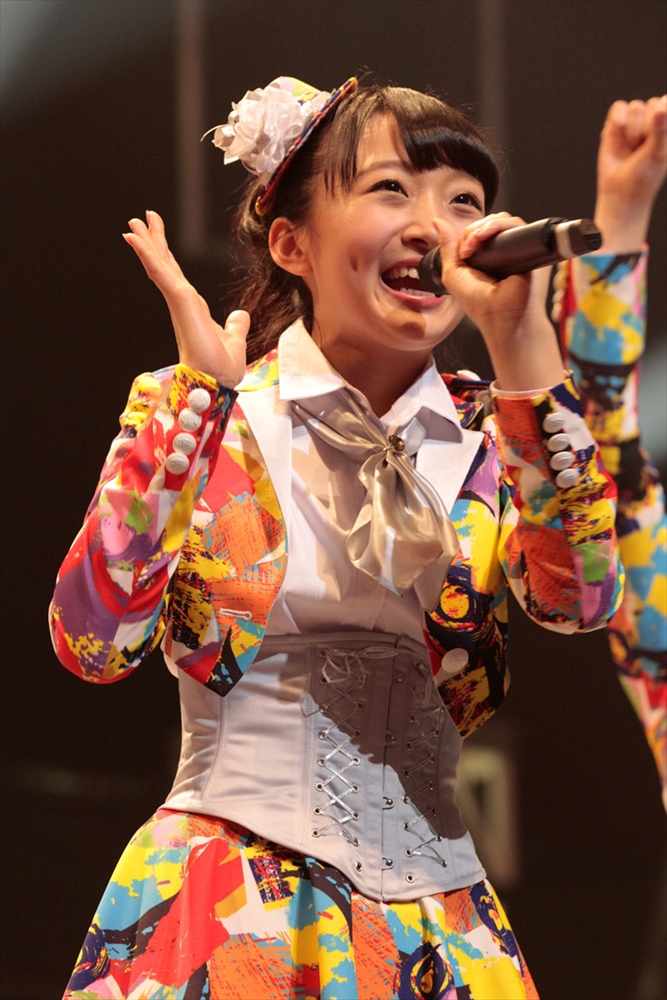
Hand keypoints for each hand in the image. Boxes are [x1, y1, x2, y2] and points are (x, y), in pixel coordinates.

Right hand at [123, 211, 249, 385]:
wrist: (216, 382)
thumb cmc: (221, 369)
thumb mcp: (234, 340)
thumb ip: (235, 326)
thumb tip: (240, 315)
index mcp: (192, 308)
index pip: (176, 275)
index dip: (166, 255)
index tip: (157, 235)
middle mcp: (182, 302)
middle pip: (164, 264)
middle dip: (154, 241)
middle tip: (141, 219)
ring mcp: (179, 301)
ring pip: (159, 264)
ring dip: (146, 242)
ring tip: (133, 223)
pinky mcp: (179, 301)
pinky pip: (161, 272)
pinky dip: (148, 254)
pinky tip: (135, 239)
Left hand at [436, 213, 563, 390]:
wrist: (503, 317)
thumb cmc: (480, 304)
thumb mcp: (453, 273)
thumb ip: (447, 248)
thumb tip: (437, 221)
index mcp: (486, 256)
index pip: (478, 231)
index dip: (467, 234)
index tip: (462, 251)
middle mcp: (503, 250)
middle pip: (489, 223)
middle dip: (473, 230)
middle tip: (466, 250)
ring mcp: (518, 247)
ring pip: (502, 221)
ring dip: (483, 228)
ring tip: (473, 246)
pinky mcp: (531, 245)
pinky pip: (516, 225)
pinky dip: (497, 226)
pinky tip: (485, 238)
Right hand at [595, 95, 666, 251]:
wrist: (619, 192)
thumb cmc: (644, 177)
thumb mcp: (658, 152)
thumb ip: (661, 128)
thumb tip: (660, 106)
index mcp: (666, 126)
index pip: (666, 104)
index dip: (662, 119)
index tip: (658, 140)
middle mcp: (651, 121)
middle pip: (652, 104)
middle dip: (646, 128)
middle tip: (642, 149)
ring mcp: (633, 123)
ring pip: (635, 107)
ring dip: (631, 131)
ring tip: (630, 148)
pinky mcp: (614, 126)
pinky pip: (618, 108)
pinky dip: (617, 121)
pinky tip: (617, 137)